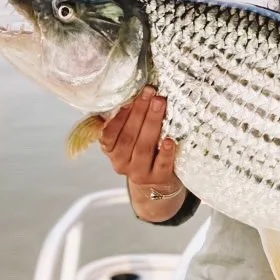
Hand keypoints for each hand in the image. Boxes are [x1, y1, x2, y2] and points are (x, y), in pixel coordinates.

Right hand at [100, 86, 184, 219]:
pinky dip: (165, 152)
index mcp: (110, 151)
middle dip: (140, 112)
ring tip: (160, 104)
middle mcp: (121, 163)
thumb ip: (124, 122)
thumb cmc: (142, 153)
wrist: (156, 186)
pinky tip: (169, 139)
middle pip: (129, 136)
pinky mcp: (158, 178)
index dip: (120, 115)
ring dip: (152, 123)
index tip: (131, 97)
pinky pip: (162, 164)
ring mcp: (139, 173)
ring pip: (143, 147)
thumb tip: (128, 93)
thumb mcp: (127, 141)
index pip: (110, 133)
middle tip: (151, 93)